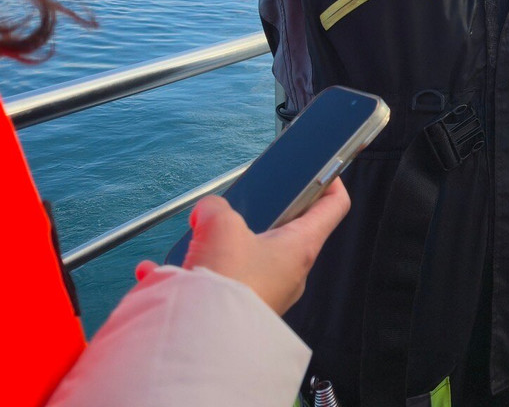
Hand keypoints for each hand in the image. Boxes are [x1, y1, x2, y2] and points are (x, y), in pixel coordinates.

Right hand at [136, 178, 349, 315]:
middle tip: (244, 203)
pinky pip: (226, 284)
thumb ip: (215, 208)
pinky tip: (172, 270)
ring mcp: (270, 292)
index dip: (330, 182)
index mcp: (302, 246)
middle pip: (290, 230)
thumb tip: (207, 212)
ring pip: (254, 257)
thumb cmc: (228, 285)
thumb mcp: (220, 226)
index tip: (322, 168)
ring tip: (202, 238)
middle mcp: (293, 271)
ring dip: (229, 245)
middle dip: (266, 214)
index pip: (334, 206)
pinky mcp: (244, 310)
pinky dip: (202, 274)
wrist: (204, 343)